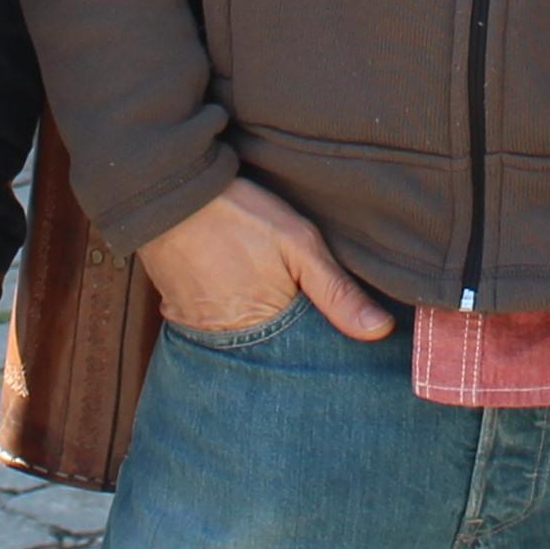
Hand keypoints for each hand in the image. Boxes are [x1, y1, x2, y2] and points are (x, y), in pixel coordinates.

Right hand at [138, 178, 397, 340]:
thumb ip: (337, 290)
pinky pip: (211, 332)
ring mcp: (198, 330)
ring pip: (240, 346)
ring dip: (257, 335)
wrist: (169, 190)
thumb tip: (380, 331)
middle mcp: (228, 341)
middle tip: (298, 319)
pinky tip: (238, 300)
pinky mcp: (179, 315)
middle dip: (288, 347)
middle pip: (269, 356)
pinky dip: (227, 322)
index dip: (320, 347)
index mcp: (265, 327)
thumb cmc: (238, 213)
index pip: (302, 358)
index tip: (336, 341)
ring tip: (266, 309)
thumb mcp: (298, 242)